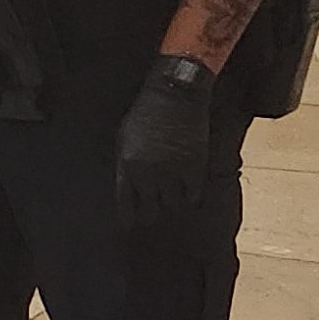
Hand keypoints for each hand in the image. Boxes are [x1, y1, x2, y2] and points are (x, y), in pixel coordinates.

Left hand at [115, 56, 214, 229]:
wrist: (175, 96)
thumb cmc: (146, 113)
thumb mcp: (124, 138)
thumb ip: (125, 164)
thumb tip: (128, 185)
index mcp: (127, 167)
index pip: (125, 205)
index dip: (128, 217)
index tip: (131, 223)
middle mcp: (148, 175)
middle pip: (150, 211)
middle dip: (150, 214)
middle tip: (152, 214)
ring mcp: (172, 173)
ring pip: (172, 205)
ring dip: (171, 203)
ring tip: (170, 199)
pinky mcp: (194, 168)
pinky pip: (193, 195)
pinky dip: (190, 197)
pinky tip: (188, 194)